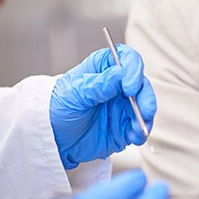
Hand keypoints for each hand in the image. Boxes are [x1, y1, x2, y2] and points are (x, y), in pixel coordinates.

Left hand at [50, 44, 155, 168]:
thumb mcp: (74, 94)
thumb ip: (98, 85)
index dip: (133, 70)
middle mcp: (117, 85)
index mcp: (104, 68)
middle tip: (144, 110)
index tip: (130, 87)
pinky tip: (132, 136)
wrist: (52, 138)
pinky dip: (140, 132)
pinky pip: (139, 127)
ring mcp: (122, 106)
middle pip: (141, 84)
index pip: (127, 59)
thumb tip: (120, 74)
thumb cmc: (57, 108)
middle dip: (146, 97)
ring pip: (144, 106)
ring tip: (137, 128)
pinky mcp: (124, 126)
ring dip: (145, 117)